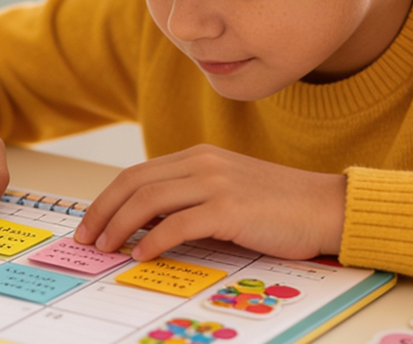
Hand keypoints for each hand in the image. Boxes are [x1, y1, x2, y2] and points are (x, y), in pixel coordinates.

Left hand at [73, 144, 344, 260]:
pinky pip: (178, 224)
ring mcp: (216, 183)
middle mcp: (203, 163)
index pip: (138, 173)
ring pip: (149, 200)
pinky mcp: (230, 208)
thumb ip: (190, 199)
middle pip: (134, 182)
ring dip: (119, 226)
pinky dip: (152, 241)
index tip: (91, 222)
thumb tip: (145, 224)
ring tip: (107, 249)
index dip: (108, 198)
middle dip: (102, 211)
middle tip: (86, 238)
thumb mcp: (228, 192)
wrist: (326, 206)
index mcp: (199, 156)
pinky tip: (141, 256)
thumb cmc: (280, 207)